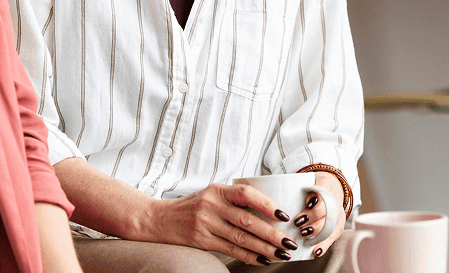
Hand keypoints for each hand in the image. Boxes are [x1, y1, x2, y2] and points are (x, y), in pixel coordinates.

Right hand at [143, 183, 297, 265]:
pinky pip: (230, 250)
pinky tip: (262, 259)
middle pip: (248, 221)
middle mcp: (211, 206)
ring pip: (241, 238)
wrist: (159, 219)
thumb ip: (233, 199)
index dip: (267, 205)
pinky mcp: (202, 241)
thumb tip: (269, 209)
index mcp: (217, 190)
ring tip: (281, 253)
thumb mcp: (211, 194)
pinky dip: (249, 256)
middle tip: (290, 242)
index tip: (284, 215)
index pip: (246, 194)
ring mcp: (206, 224)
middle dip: (272, 234)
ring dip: (264, 248)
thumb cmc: (191, 206)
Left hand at [292, 172, 346, 258]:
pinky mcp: (338, 226)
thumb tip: (278, 195)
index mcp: (327, 184)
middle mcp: (335, 200)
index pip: (323, 193)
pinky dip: (324, 245)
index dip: (315, 201)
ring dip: (316, 233)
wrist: (330, 187)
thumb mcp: (307, 178)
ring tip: (304, 235)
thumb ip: (296, 184)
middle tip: (299, 223)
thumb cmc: (314, 184)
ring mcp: (338, 214)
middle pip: (326, 212)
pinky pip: (332, 237)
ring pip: (330, 226)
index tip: (306, 206)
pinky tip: (316, 251)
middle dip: (312, 219)